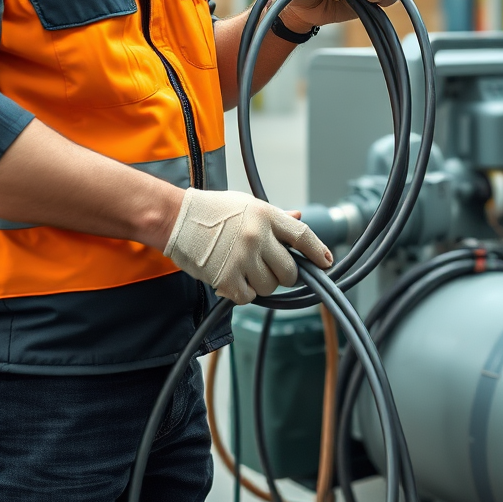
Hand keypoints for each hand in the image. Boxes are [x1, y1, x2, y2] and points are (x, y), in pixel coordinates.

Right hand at [163, 188, 332, 304]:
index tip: (326, 262)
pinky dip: (242, 293)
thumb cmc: (210, 210)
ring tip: (243, 269)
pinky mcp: (227, 278)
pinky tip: (231, 279)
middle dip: (284, 275)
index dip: (319, 251)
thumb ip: (275, 216)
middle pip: (289, 271)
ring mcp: (243, 258)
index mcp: (266, 215)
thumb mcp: (246, 204)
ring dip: (260, 284)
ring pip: (269, 287)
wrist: (176, 217)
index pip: (303, 236)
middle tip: (268, 269)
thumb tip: (298, 219)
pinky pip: (248, 297)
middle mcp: (258, 237)